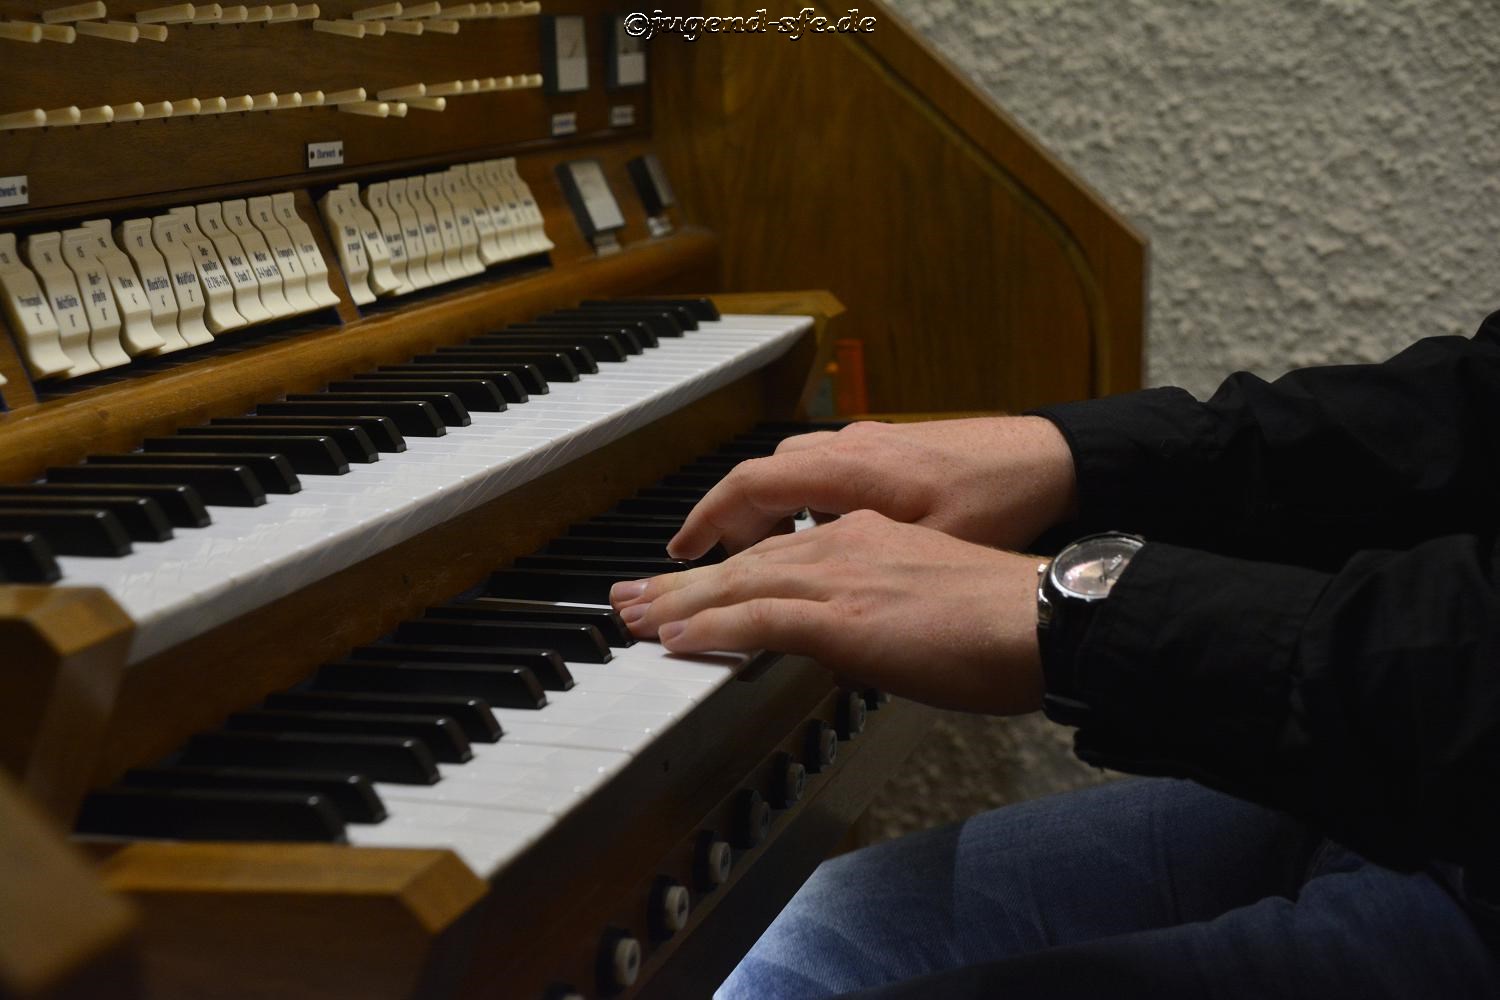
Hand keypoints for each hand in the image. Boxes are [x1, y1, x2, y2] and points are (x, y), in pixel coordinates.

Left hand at [613, 510, 1045, 714]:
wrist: (1041, 615)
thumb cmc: (1003, 618)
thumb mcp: (928, 600)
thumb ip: (881, 609)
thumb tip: (855, 639)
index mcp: (866, 536)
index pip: (777, 554)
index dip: (725, 572)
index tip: (688, 588)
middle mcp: (844, 543)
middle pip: (742, 562)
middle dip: (679, 583)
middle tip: (628, 597)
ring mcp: (840, 577)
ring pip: (737, 583)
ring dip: (677, 604)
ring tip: (630, 619)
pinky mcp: (841, 615)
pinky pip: (757, 617)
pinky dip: (710, 627)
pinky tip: (674, 638)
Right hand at [667, 416, 1077, 559]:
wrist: (1056, 461)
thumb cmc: (1001, 500)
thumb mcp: (930, 554)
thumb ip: (865, 583)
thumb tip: (813, 623)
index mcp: (849, 471)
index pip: (750, 485)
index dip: (707, 522)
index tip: (679, 556)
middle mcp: (850, 450)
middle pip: (759, 479)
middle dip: (722, 525)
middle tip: (692, 568)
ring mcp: (869, 446)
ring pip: (790, 474)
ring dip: (761, 514)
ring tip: (748, 560)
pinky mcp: (889, 453)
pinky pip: (820, 474)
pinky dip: (797, 503)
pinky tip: (810, 539)